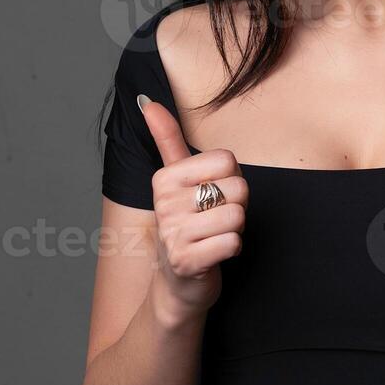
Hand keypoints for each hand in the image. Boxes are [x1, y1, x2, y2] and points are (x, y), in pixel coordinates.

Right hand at [138, 94, 247, 322]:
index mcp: (164, 178)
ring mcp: (173, 234)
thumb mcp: (174, 179)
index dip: (230, 179)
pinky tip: (215, 253)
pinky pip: (233, 242)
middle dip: (236, 205)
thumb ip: (166, 139)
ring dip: (235, 229)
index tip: (211, 194)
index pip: (227, 160)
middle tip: (214, 219)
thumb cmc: (186, 224)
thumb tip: (147, 101)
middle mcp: (165, 204)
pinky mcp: (187, 261)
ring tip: (215, 235)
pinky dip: (232, 249)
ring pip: (237, 215)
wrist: (178, 282)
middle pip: (237, 187)